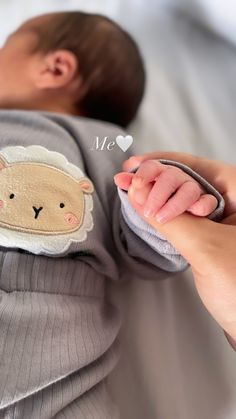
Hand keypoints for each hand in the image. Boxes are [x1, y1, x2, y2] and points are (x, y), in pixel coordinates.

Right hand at [119, 151, 235, 343]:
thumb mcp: (203, 246)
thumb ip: (168, 218)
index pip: (199, 167)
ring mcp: (228, 220)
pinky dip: (168, 214)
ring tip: (132, 191)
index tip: (135, 164)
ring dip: (160, 196)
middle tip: (128, 178)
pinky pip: (190, 218)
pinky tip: (149, 210)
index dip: (164, 162)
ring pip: (188, 199)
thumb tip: (135, 192)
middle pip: (192, 180)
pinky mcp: (218, 237)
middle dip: (158, 179)